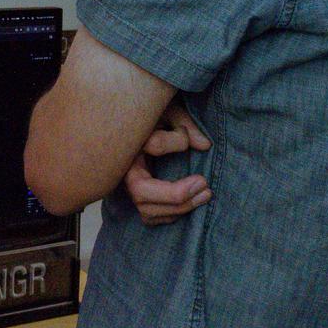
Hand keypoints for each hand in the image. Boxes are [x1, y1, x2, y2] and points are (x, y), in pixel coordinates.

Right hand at [121, 102, 211, 225]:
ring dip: (178, 209)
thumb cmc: (152, 114)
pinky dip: (171, 215)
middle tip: (204, 184)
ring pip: (146, 210)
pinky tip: (191, 203)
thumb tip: (204, 145)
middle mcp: (123, 168)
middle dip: (175, 195)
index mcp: (129, 140)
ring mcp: (127, 186)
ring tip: (205, 195)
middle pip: (141, 192)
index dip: (176, 141)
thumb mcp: (168, 110)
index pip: (153, 144)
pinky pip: (150, 217)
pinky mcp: (137, 198)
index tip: (188, 135)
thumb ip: (185, 124)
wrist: (135, 121)